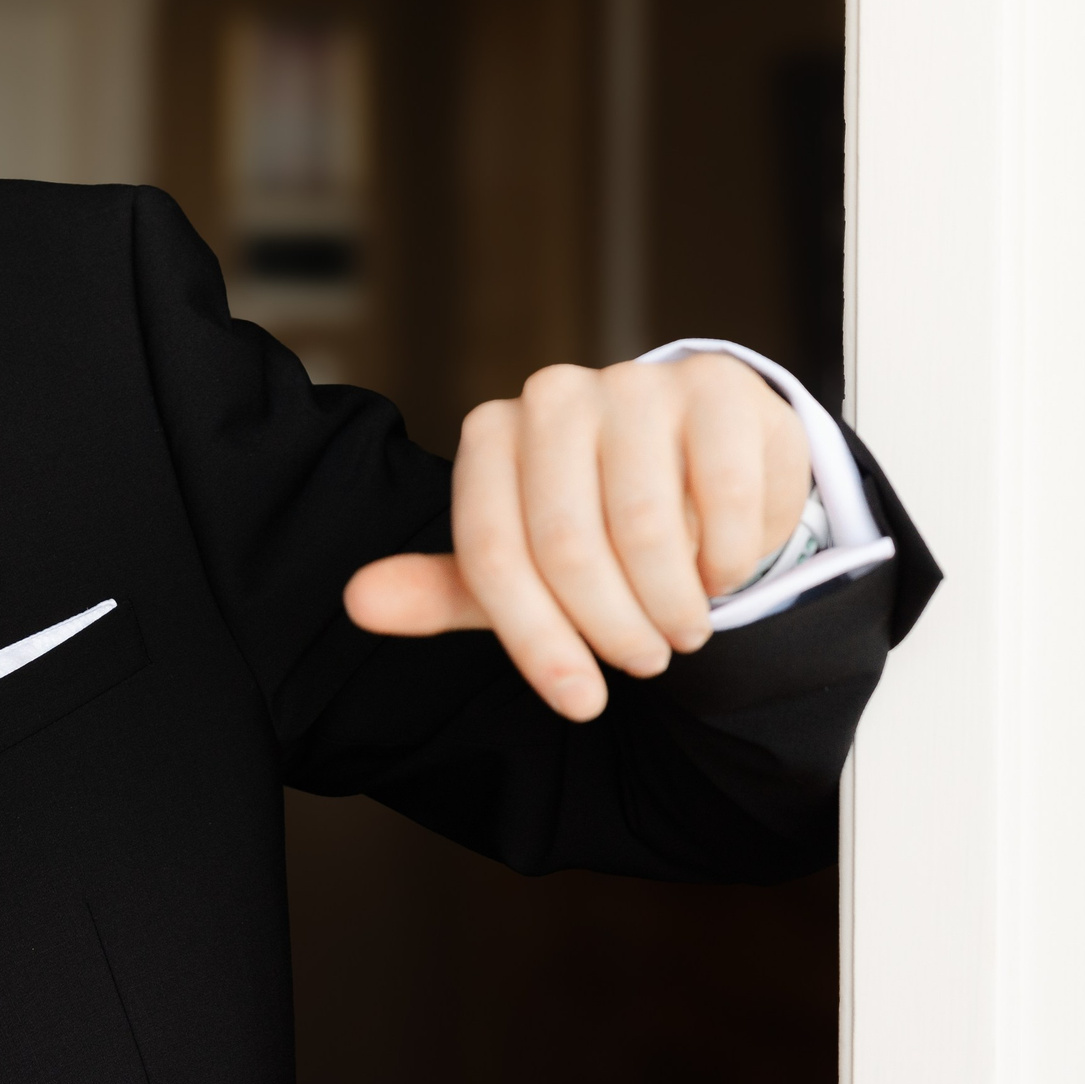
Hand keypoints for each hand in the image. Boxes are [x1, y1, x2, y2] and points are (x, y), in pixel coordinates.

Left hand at [344, 353, 810, 722]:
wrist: (705, 471)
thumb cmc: (601, 528)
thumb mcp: (519, 567)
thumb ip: (445, 587)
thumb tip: (357, 602)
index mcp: (491, 435)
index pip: (492, 554)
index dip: (537, 640)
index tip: (579, 700)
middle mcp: (551, 396)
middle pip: (567, 546)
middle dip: (612, 628)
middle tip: (645, 660)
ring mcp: (634, 383)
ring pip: (645, 526)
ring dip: (672, 604)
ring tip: (682, 626)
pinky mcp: (714, 388)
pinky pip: (720, 497)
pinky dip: (726, 559)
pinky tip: (722, 571)